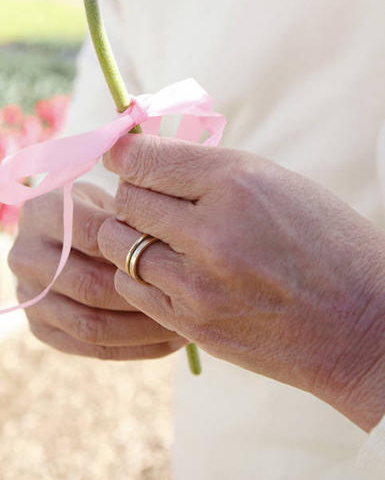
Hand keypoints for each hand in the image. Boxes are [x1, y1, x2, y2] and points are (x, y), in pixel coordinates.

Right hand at [8, 181, 185, 360]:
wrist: (67, 233)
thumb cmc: (103, 209)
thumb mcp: (112, 196)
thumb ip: (132, 214)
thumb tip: (170, 244)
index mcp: (40, 211)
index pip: (91, 234)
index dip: (136, 248)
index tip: (180, 256)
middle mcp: (23, 254)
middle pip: (89, 284)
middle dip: (143, 295)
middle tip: (189, 299)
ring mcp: (27, 295)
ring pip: (90, 324)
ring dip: (143, 330)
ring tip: (185, 325)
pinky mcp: (39, 327)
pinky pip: (90, 348)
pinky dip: (135, 349)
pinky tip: (170, 342)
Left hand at [98, 135, 384, 430]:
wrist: (362, 326)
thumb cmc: (326, 244)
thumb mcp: (277, 184)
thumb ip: (207, 170)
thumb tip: (142, 156)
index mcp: (238, 184)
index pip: (144, 159)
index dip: (124, 153)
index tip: (121, 154)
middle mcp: (211, 233)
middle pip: (127, 198)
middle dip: (133, 192)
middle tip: (151, 196)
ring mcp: (197, 285)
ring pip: (119, 244)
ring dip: (130, 234)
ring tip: (159, 234)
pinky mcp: (190, 325)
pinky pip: (131, 286)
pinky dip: (138, 273)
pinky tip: (168, 269)